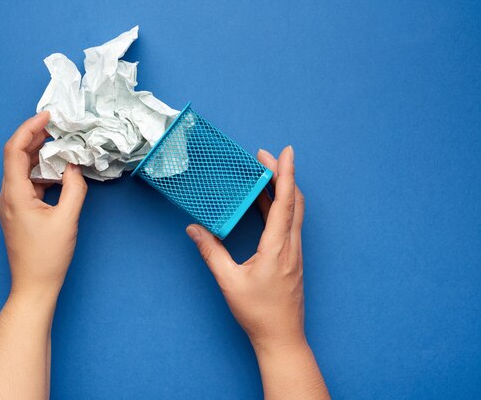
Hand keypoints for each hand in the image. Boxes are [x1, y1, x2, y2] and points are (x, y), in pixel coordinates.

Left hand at [0, 111, 87, 298]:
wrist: (34, 287)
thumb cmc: (48, 257)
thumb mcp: (67, 219)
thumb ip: (74, 188)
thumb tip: (74, 166)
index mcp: (14, 194)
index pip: (14, 150)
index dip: (29, 128)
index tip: (48, 116)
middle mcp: (7, 196)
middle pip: (16, 156)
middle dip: (36, 138)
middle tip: (59, 126)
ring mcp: (11, 204)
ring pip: (23, 170)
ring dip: (41, 156)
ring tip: (63, 146)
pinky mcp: (18, 212)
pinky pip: (28, 184)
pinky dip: (43, 173)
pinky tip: (60, 173)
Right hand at [186, 146, 303, 347]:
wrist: (282, 338)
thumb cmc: (258, 313)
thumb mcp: (229, 281)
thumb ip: (211, 252)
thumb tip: (195, 229)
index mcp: (277, 247)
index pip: (284, 202)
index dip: (285, 173)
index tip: (285, 151)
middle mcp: (290, 245)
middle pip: (293, 200)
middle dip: (282, 174)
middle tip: (265, 157)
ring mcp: (294, 252)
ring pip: (294, 211)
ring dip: (282, 189)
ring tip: (263, 174)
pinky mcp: (292, 258)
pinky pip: (289, 224)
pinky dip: (280, 206)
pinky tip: (265, 204)